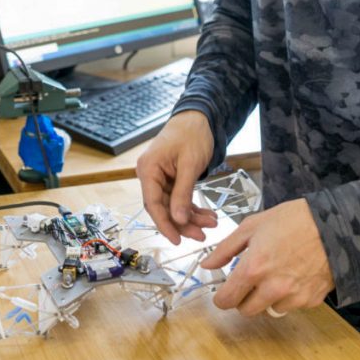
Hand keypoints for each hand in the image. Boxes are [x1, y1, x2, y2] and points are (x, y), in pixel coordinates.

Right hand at [136, 110, 217, 244]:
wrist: (198, 118)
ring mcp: (159, 177)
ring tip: (211, 225)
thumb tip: (179, 220)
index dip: (165, 224)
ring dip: (191, 218)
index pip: (153, 204)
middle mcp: (150, 175)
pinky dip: (193, 208)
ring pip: (173, 206)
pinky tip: (207, 216)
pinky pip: (179, 199)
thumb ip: (183, 194)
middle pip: (163, 208)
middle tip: (202, 236)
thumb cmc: (192, 135)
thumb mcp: (190, 165)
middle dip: (183, 223)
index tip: (177, 241)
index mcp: (149, 169)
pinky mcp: (170, 179)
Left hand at [200, 198, 333, 316]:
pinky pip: (291, 307)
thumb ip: (225, 248)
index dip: (221, 298)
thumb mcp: (252, 226)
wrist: (334, 225)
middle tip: (249, 281)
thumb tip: (207, 265)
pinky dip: (287, 297)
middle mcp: (272, 288)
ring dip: (266, 299)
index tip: (223, 292)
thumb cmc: (292, 220)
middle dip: (243, 298)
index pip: (227, 300)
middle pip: (246, 310)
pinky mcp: (310, 300)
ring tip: (274, 276)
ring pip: (268, 311)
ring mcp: (293, 297)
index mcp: (253, 268)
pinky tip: (293, 276)